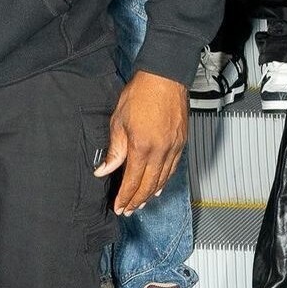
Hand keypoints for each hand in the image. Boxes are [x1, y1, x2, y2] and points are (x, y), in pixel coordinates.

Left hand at [94, 70, 188, 214]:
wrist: (165, 77)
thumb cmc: (141, 94)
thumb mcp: (119, 121)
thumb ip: (114, 150)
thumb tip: (104, 170)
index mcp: (142, 147)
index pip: (133, 181)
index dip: (125, 197)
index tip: (119, 206)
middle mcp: (161, 150)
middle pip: (150, 184)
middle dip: (138, 200)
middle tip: (129, 210)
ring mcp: (174, 146)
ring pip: (164, 178)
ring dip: (152, 193)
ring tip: (143, 202)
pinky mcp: (182, 140)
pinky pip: (174, 166)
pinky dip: (166, 179)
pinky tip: (161, 184)